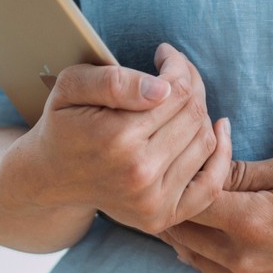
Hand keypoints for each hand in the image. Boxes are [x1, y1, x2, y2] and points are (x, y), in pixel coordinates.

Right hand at [0, 44, 231, 235]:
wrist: (50, 177)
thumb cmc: (64, 124)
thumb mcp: (72, 87)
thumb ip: (113, 81)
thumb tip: (163, 89)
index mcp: (116, 138)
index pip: (177, 90)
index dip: (177, 65)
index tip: (164, 55)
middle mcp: (138, 173)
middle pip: (193, 114)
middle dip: (190, 85)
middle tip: (175, 73)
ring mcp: (152, 201)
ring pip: (204, 140)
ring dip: (200, 113)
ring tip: (180, 100)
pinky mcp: (162, 217)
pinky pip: (211, 184)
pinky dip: (222, 155)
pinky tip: (218, 128)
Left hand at [160, 154, 272, 272]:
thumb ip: (244, 169)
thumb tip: (207, 162)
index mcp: (250, 222)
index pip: (186, 201)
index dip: (180, 180)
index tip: (183, 167)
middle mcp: (243, 263)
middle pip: (182, 235)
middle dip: (176, 208)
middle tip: (175, 187)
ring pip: (194, 262)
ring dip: (188, 236)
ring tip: (191, 211)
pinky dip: (210, 261)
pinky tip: (219, 240)